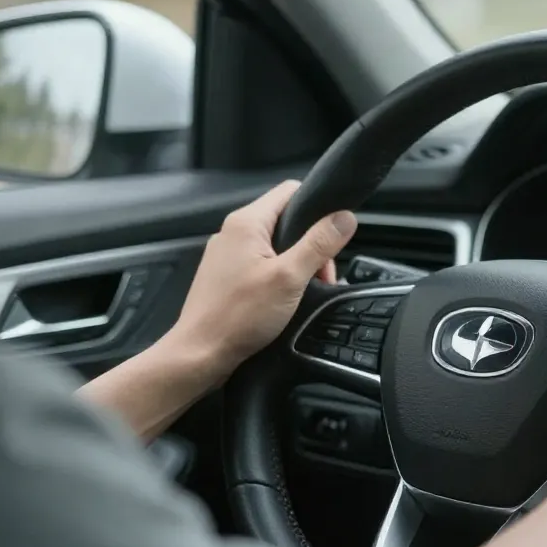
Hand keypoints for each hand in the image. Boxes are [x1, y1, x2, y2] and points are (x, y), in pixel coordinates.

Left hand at [166, 180, 357, 371]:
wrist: (200, 355)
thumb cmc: (238, 316)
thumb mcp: (289, 277)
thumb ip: (319, 244)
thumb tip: (345, 217)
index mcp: (246, 222)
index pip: (290, 191)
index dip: (317, 207)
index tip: (332, 237)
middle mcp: (233, 232)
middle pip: (286, 221)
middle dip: (311, 246)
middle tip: (320, 277)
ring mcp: (227, 255)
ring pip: (275, 246)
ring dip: (296, 265)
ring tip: (303, 292)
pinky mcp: (225, 277)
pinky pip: (261, 265)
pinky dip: (278, 278)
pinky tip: (284, 301)